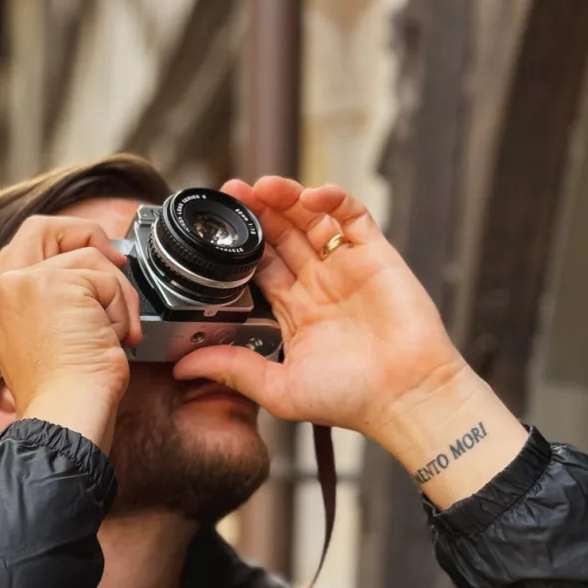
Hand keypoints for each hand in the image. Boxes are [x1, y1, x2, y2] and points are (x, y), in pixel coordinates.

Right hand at [0, 216, 142, 450]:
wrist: (66, 415)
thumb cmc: (65, 392)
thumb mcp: (47, 336)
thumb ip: (54, 300)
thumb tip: (95, 275)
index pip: (25, 246)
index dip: (65, 244)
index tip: (98, 261)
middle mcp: (1, 287)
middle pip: (42, 227)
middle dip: (86, 235)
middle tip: (115, 261)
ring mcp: (24, 282)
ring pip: (88, 258)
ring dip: (115, 295)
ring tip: (112, 332)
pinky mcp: (52, 284)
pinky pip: (107, 277)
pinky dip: (122, 308)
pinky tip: (112, 337)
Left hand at [175, 177, 529, 506]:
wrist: (406, 398)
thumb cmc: (352, 400)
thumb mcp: (278, 389)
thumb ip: (232, 369)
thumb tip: (181, 368)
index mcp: (295, 311)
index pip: (260, 264)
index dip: (239, 242)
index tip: (215, 226)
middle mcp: (319, 285)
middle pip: (282, 234)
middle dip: (258, 211)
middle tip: (234, 192)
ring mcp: (347, 267)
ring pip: (312, 218)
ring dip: (288, 198)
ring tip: (264, 187)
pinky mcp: (377, 255)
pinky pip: (354, 215)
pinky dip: (334, 198)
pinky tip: (311, 196)